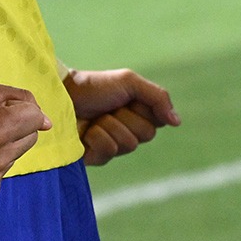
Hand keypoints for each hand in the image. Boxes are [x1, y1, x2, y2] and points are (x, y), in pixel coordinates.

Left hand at [63, 68, 179, 164]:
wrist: (63, 95)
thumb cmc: (95, 87)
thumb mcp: (129, 82)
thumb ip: (158, 97)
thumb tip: (177, 122)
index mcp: (140, 114)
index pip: (160, 121)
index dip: (145, 109)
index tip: (129, 98)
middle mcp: (130, 132)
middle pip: (146, 134)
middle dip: (126, 116)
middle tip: (109, 106)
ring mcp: (114, 146)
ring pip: (128, 143)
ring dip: (110, 125)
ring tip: (96, 117)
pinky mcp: (98, 158)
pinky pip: (109, 151)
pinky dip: (97, 136)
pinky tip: (87, 131)